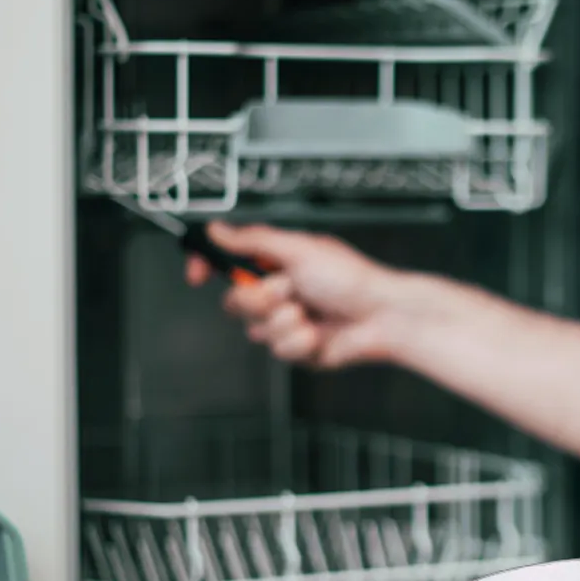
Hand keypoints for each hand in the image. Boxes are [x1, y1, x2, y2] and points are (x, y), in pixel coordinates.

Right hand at [186, 222, 401, 368]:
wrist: (383, 317)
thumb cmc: (353, 279)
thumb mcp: (300, 249)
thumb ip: (253, 240)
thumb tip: (216, 229)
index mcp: (276, 263)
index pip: (225, 262)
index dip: (205, 266)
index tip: (196, 274)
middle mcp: (278, 292)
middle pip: (234, 302)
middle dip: (260, 299)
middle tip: (288, 290)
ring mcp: (287, 322)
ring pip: (256, 330)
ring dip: (284, 321)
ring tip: (310, 311)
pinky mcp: (297, 349)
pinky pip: (278, 351)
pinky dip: (298, 341)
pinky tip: (318, 332)